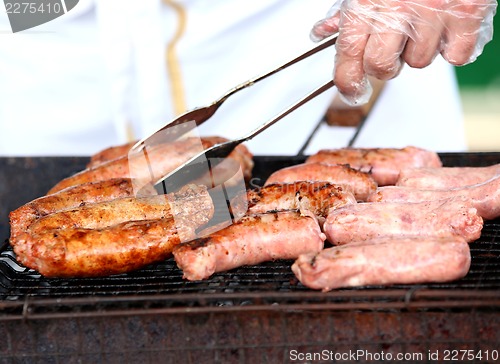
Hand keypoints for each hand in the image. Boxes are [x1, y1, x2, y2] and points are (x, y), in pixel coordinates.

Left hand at [311, 0, 496, 104]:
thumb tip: (321, 33)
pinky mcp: (468, 15)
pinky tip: (445, 26)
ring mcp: (434, 12)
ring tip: (423, 22)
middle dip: (384, 65)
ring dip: (418, 50)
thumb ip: (345, 11)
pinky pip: (455, 56)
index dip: (347, 82)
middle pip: (382, 66)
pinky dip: (452, 47)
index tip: (352, 91)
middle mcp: (399, 7)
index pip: (349, 54)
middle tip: (391, 47)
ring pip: (418, 61)